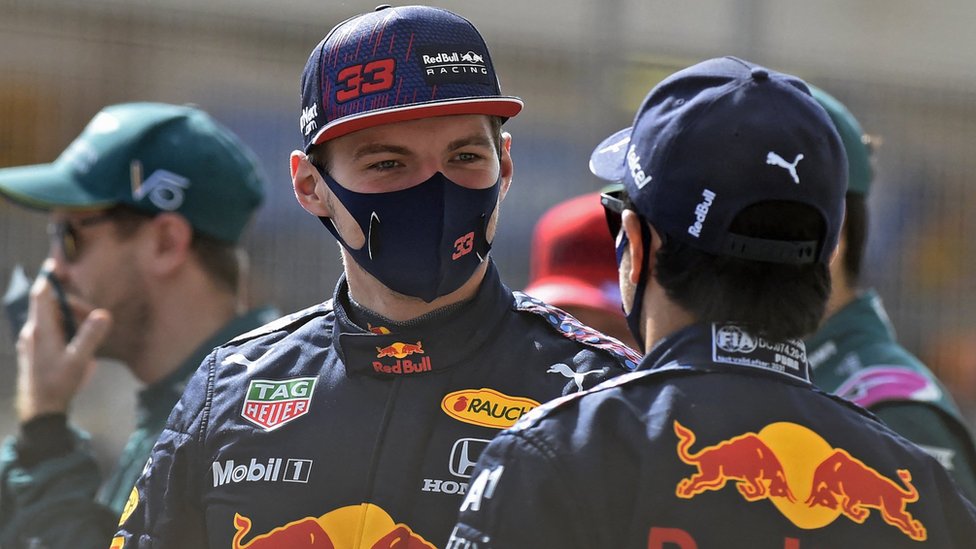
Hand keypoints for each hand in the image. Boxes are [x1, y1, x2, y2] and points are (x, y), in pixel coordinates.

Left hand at [15, 263, 111, 421]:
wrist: (39, 410)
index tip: (60, 264)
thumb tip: (103, 314)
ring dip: (70, 317)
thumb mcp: (79, 360)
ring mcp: (32, 340)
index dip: (50, 276)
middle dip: (72, 303)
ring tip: (88, 332)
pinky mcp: (34, 350)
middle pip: (51, 304)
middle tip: (94, 316)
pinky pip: (50, 329)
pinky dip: (64, 326)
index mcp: (41, 328)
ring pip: (51, 317)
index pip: (42, 293)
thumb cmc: (58, 383)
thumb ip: (91, 336)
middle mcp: (33, 330)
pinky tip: (76, 342)